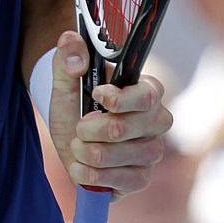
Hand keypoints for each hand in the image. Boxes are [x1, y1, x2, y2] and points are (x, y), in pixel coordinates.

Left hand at [47, 30, 170, 197]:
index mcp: (147, 91)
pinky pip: (116, 182)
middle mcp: (157, 122)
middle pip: (122, 128)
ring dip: (84, 150)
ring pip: (112, 156)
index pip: (147, 96)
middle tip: (79, 125)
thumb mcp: (66, 78)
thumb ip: (67, 56)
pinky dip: (88, 174)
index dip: (117, 99)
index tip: (96, 95)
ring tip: (79, 144)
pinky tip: (83, 165)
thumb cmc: (77, 101)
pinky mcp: (140, 178)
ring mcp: (151, 153)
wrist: (70, 134)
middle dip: (87, 128)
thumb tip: (70, 40)